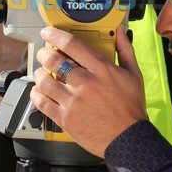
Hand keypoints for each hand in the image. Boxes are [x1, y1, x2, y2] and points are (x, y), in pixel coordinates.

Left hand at [29, 25, 145, 157]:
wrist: (128, 139)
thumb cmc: (131, 108)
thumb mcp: (134, 74)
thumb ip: (125, 50)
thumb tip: (119, 31)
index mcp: (101, 69)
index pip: (72, 44)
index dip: (55, 35)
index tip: (48, 33)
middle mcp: (85, 83)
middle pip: (54, 60)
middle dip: (44, 53)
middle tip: (44, 54)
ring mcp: (73, 101)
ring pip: (45, 81)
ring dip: (39, 74)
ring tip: (42, 74)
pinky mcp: (66, 119)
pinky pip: (42, 103)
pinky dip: (36, 95)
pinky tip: (39, 92)